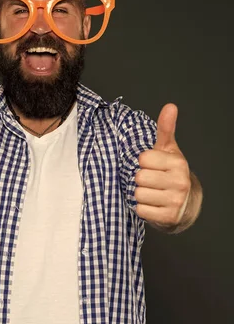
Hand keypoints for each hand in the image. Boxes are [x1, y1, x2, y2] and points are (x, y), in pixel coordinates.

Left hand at [134, 103, 190, 225]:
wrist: (185, 203)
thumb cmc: (171, 172)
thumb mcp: (168, 150)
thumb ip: (166, 129)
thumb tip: (170, 106)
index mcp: (178, 163)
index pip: (143, 159)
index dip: (143, 163)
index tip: (151, 165)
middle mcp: (179, 182)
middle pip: (139, 177)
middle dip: (140, 179)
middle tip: (151, 181)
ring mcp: (174, 201)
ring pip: (138, 194)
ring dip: (140, 194)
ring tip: (151, 192)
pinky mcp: (167, 217)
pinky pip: (140, 210)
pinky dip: (142, 208)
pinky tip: (152, 204)